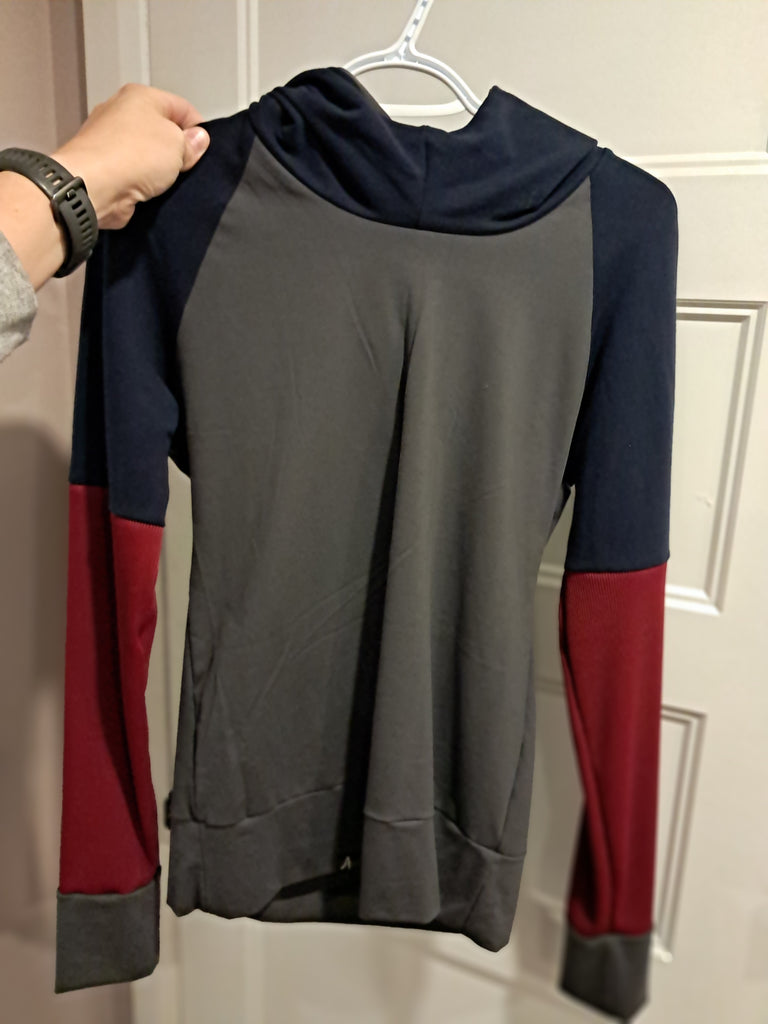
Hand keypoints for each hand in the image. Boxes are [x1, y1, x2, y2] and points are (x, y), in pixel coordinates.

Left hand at [52, 82, 210, 229]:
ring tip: (166, 182)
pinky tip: (149, 191)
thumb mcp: (178, 145)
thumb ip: (192, 142)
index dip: (198, 130)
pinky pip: (132, 172)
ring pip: (147, 153)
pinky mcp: (103, 165)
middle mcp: (121, 111)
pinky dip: (142, 182)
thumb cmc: (133, 156)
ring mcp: (109, 139)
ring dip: (159, 169)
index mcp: (141, 96)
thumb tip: (197, 140)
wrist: (93, 185)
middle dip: (177, 151)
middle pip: (162, 130)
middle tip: (185, 168)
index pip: (181, 107)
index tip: (204, 152)